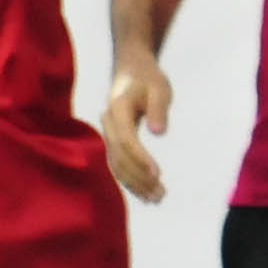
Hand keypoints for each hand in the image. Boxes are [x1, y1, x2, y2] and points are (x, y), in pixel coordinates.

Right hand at [101, 55, 171, 202]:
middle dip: (139, 177)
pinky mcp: (112, 140)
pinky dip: (128, 179)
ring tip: (155, 198)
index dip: (140, 158)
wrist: (131, 69)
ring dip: (134, 183)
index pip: (126, 139)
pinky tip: (143, 192)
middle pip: (119, 156)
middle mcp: (108, 123)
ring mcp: (107, 133)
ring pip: (116, 163)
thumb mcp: (159, 87)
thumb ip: (159, 108)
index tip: (158, 173)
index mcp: (117, 109)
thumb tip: (158, 132)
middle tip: (160, 193)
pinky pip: (116, 163)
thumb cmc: (148, 78)